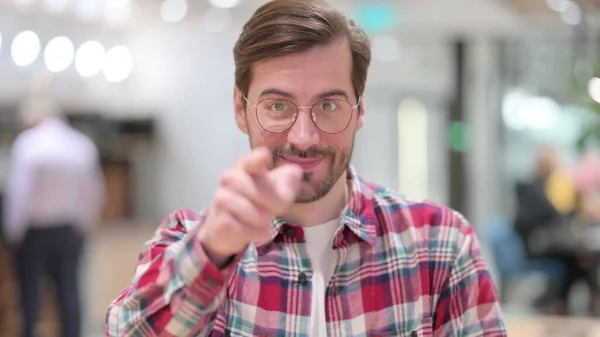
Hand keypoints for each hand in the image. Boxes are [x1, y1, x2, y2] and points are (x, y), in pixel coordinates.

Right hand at [198, 147, 302, 267]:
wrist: (227, 228)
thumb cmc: (257, 203)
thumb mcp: (278, 191)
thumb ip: (288, 181)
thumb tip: (294, 174)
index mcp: (246, 166)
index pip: (250, 161)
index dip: (257, 159)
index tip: (264, 156)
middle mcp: (229, 178)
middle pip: (257, 190)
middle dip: (273, 203)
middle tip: (275, 210)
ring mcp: (221, 199)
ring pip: (251, 212)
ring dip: (263, 219)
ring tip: (264, 220)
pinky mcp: (218, 220)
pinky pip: (243, 229)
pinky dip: (256, 233)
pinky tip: (260, 232)